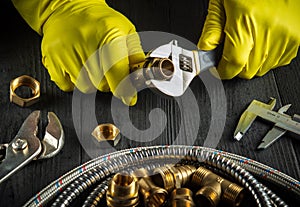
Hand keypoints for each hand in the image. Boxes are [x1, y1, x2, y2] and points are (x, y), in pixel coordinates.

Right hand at [12, 0, 144, 105]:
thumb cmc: (98, 21)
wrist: (67, 8)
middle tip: (106, 69)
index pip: (117, 73)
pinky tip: (78, 67)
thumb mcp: (125, 31)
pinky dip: (74, 82)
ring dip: (91, 82)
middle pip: (102, 84)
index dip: (124, 89)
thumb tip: (138, 78)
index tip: (128, 96)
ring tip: (91, 65)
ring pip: (85, 87)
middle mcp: (86, 44)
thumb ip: (135, 55)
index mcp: (109, 36)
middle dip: (108, 82)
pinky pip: (67, 86)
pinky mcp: (52, 59)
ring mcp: (67, 52)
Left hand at [198, 0, 299, 78]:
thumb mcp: (222, 2)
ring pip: (262, 68)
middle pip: (247, 70)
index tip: (218, 69)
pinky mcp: (297, 38)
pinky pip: (277, 61)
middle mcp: (268, 32)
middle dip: (235, 65)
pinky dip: (266, 56)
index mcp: (245, 21)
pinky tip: (262, 39)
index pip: (233, 63)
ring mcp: (285, 37)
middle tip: (232, 48)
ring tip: (250, 38)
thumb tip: (206, 49)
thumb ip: (213, 28)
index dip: (223, 71)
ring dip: (251, 61)